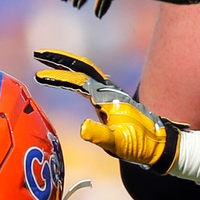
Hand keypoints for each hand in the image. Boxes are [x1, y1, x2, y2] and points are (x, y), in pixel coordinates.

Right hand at [31, 49, 184, 171]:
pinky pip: (90, 81)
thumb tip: (82, 128)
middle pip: (81, 68)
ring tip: (49, 61)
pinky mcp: (112, 101)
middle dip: (59, 60)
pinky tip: (71, 78)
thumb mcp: (119, 144)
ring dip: (67, 65)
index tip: (40, 75)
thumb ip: (101, 136)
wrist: (161, 144)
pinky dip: (77, 75)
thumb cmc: (140, 145)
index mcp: (107, 98)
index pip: (78, 81)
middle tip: (38, 54)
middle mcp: (109, 91)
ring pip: (86, 72)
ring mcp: (111, 94)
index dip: (58, 77)